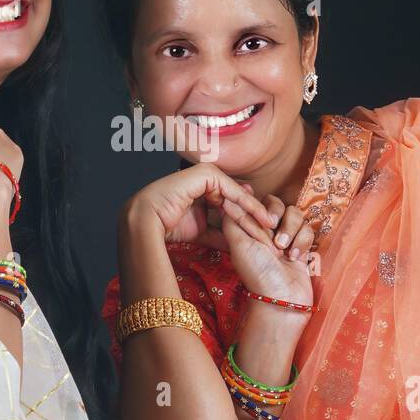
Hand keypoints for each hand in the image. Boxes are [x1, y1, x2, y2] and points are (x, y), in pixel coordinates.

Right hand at [123, 162, 277, 247]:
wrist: (147, 222)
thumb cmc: (168, 227)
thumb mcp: (203, 234)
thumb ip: (222, 235)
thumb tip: (239, 246)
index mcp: (203, 193)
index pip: (231, 204)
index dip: (247, 218)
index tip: (264, 233)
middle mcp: (205, 182)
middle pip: (236, 198)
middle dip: (254, 213)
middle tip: (272, 227)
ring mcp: (204, 175)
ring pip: (236, 193)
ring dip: (253, 208)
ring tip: (269, 223)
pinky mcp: (205, 173)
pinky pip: (230, 189)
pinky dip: (245, 201)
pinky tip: (257, 214)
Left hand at [216, 191, 315, 308]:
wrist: (282, 298)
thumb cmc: (257, 272)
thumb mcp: (239, 244)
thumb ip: (233, 219)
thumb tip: (228, 198)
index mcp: (248, 228)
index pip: (255, 202)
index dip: (259, 205)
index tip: (261, 217)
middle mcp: (267, 231)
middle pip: (278, 203)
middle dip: (278, 216)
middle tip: (273, 234)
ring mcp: (286, 237)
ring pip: (295, 214)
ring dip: (291, 230)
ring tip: (284, 250)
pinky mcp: (302, 245)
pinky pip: (308, 229)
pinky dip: (302, 242)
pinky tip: (295, 258)